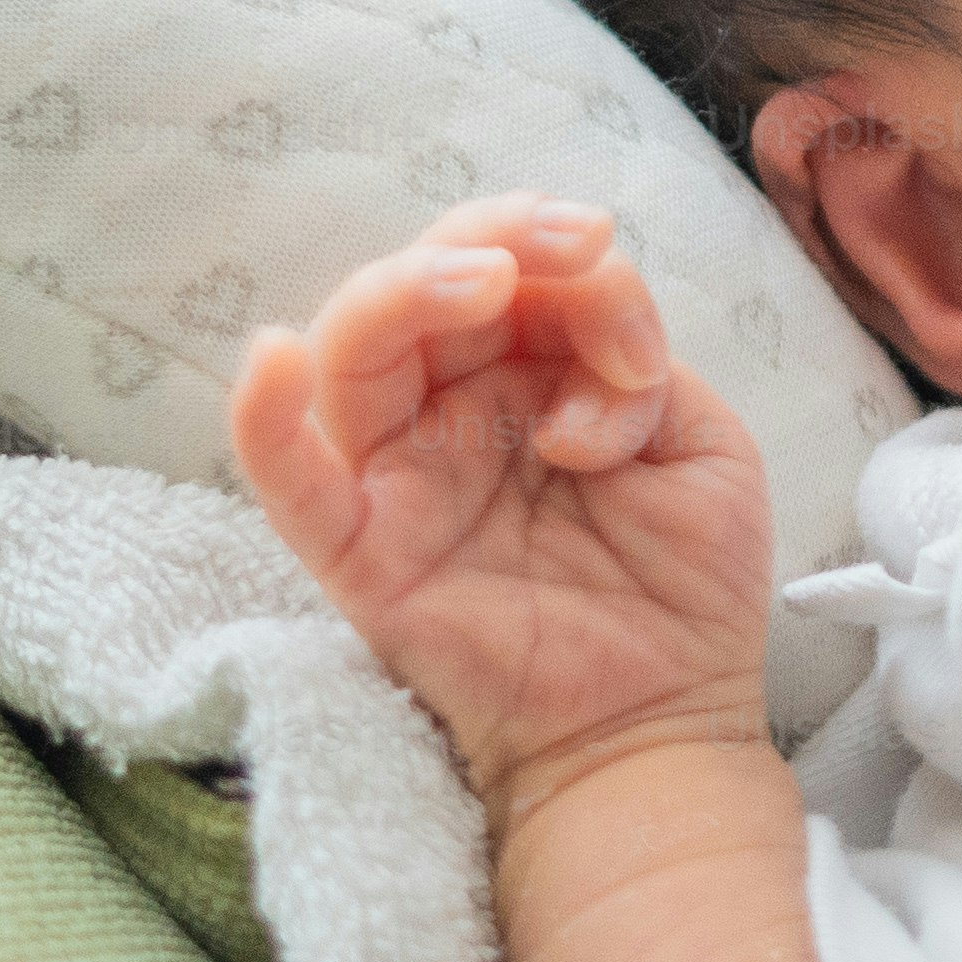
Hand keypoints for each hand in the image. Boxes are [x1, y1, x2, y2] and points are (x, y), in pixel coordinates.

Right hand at [229, 193, 774, 819]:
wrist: (665, 721)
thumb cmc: (681, 585)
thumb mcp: (697, 446)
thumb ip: (637, 371)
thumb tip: (574, 379)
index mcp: (531, 373)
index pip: (521, 276)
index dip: (574, 266)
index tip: (633, 319)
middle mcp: (454, 412)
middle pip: (427, 286)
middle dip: (495, 239)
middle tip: (569, 244)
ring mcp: (401, 478)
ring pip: (356, 350)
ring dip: (405, 288)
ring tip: (484, 281)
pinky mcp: (363, 555)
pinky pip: (289, 482)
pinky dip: (263, 419)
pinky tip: (271, 359)